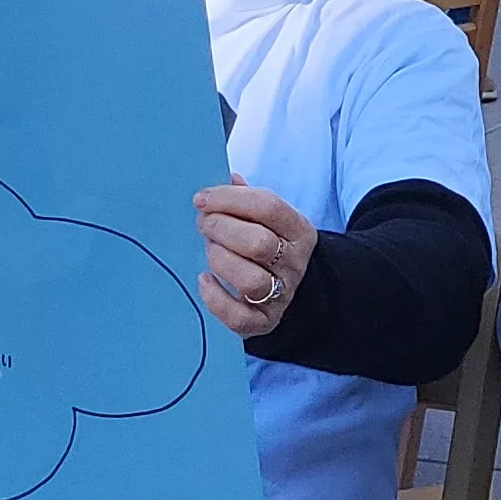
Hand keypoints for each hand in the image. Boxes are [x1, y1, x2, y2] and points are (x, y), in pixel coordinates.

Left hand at [195, 181, 314, 337]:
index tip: (202, 199)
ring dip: (220, 260)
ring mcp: (282, 295)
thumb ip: (248, 199)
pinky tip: (204, 280)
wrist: (294, 290)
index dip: (230, 199)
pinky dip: (215, 299)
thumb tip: (228, 178)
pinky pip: (239, 317)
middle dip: (222, 229)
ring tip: (209, 250)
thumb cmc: (271, 246)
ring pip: (250, 280)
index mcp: (298, 230)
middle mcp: (294, 263)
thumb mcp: (269, 219)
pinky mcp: (264, 321)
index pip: (268, 207)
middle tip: (203, 224)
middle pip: (259, 244)